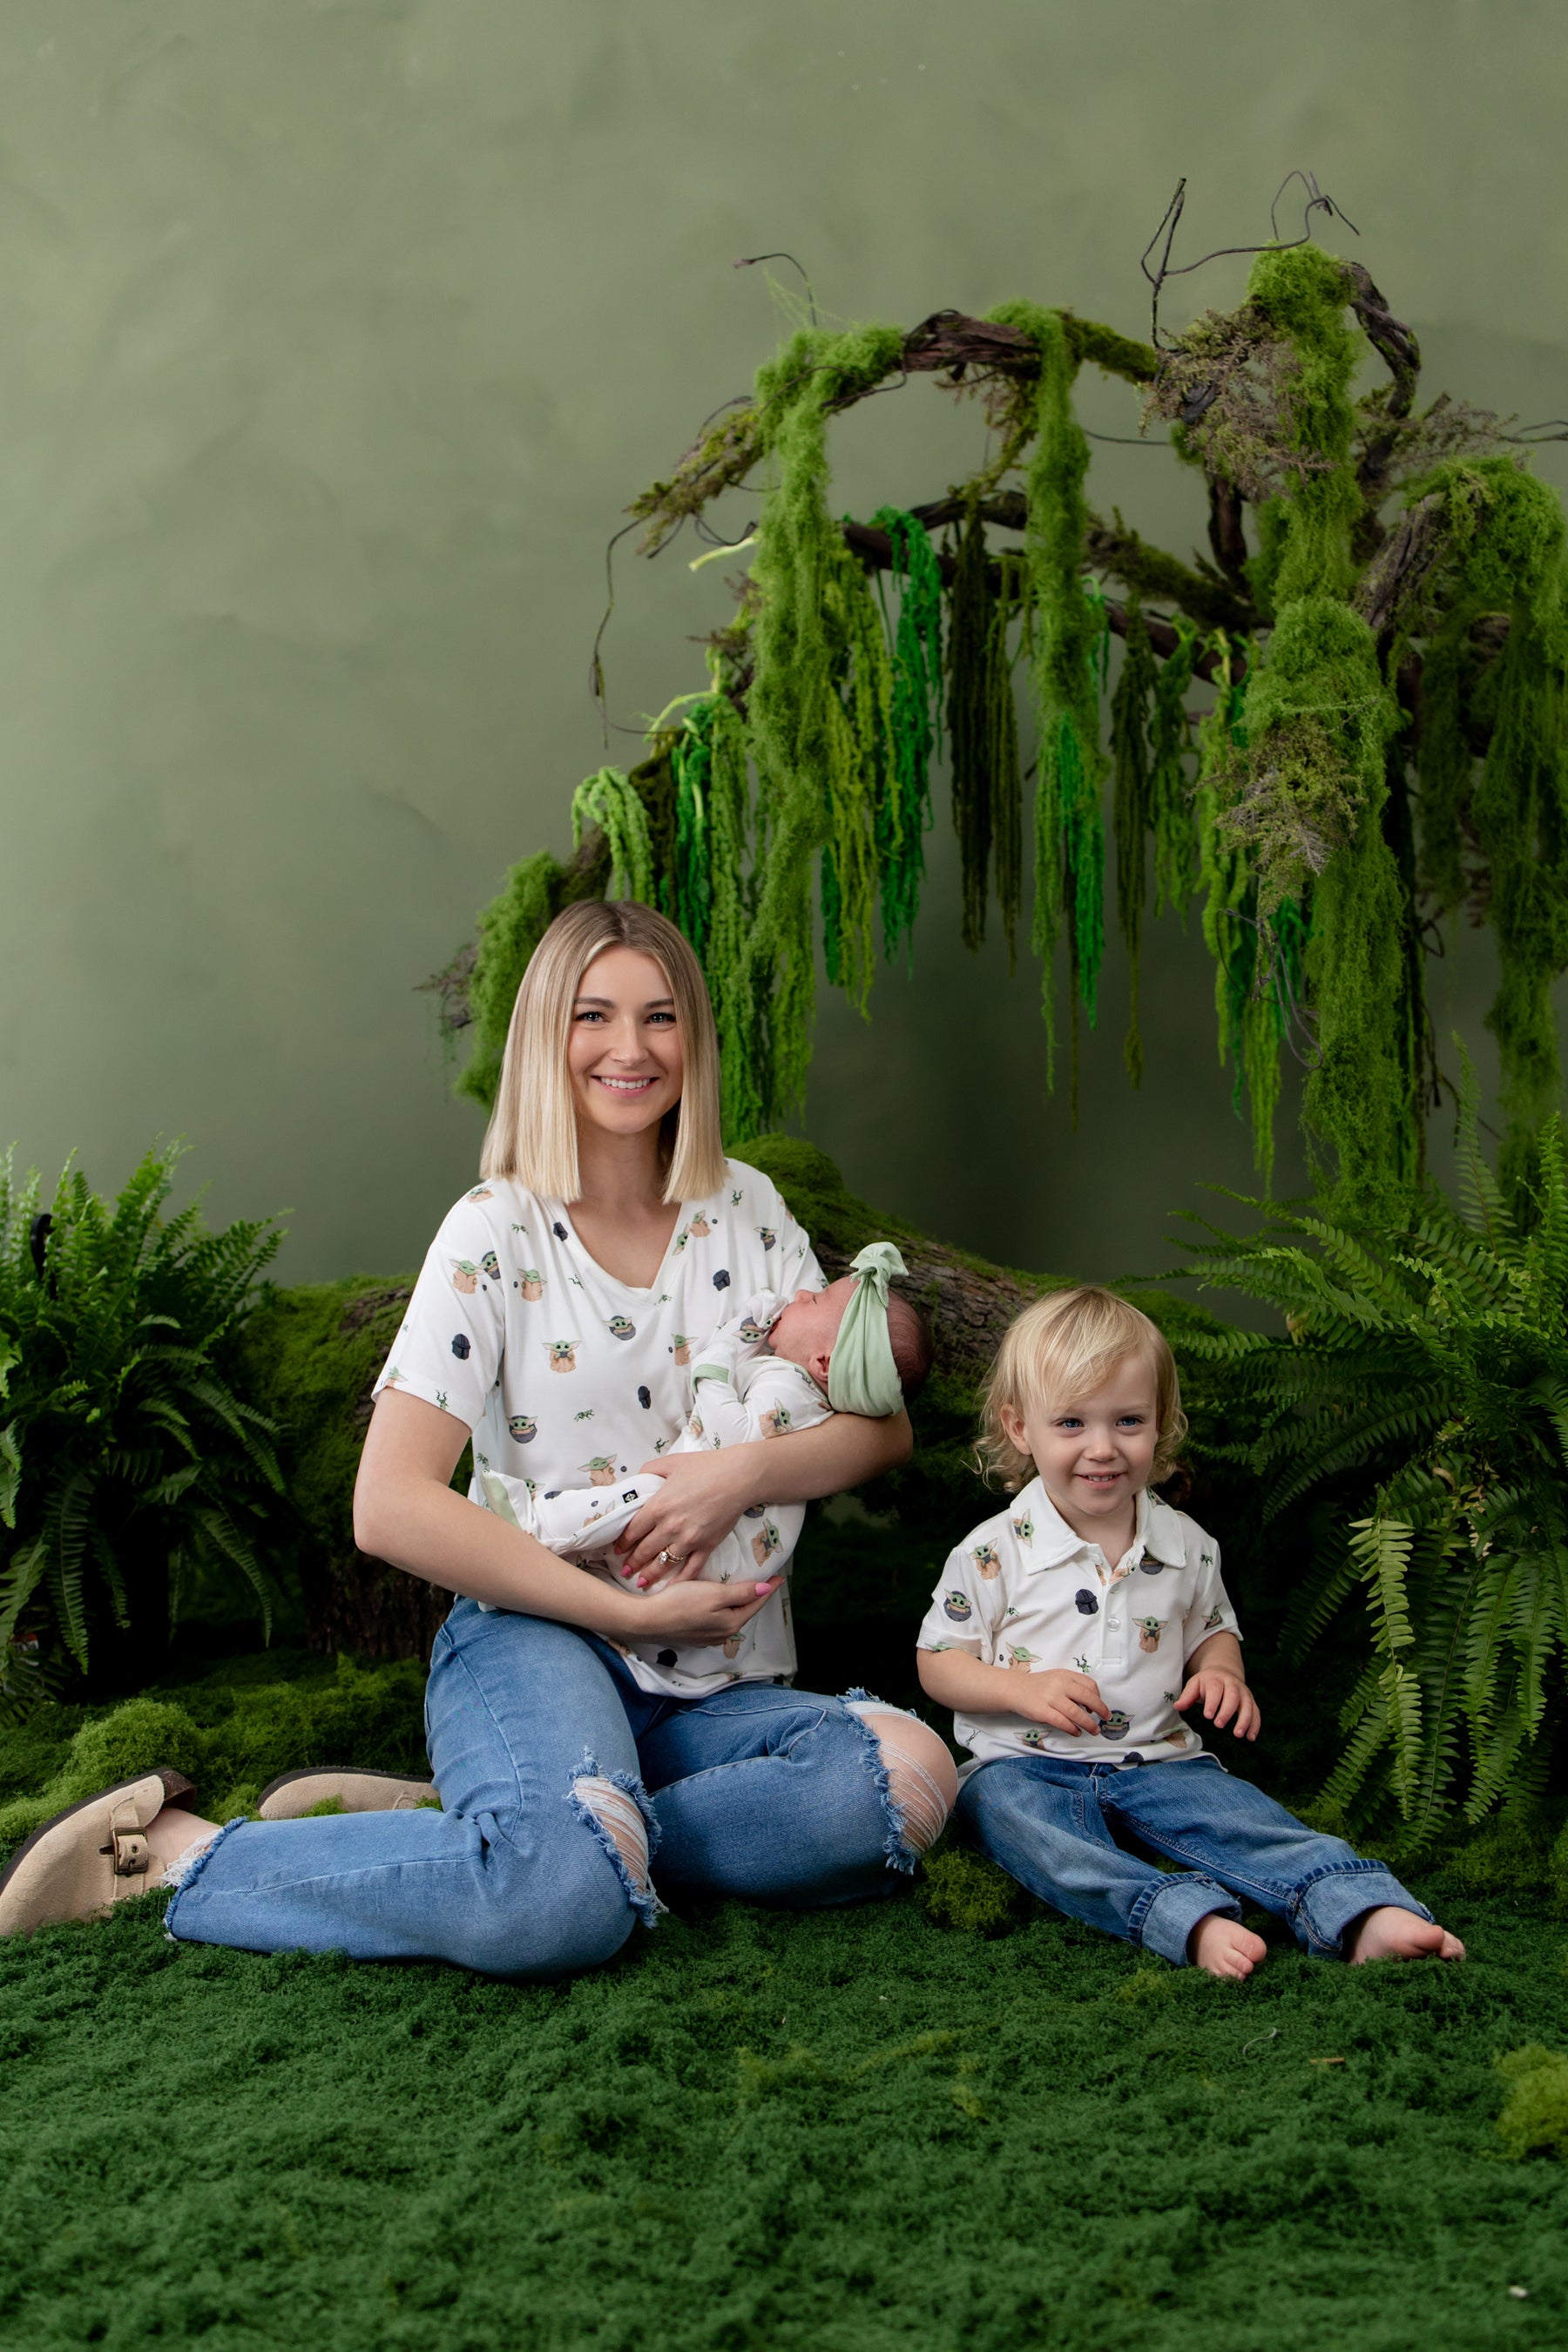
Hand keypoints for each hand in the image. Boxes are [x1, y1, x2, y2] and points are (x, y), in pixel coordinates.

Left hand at [615, 1448, 760, 1579]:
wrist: (740, 1477)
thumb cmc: (706, 1466)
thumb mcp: (671, 1462)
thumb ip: (649, 1471)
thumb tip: (637, 1482)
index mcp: (658, 1506)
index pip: (633, 1530)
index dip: (623, 1543)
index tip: (618, 1550)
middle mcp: (670, 1526)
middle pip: (645, 1550)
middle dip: (632, 1563)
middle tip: (624, 1571)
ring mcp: (689, 1538)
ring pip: (664, 1563)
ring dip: (650, 1575)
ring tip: (641, 1582)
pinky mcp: (707, 1545)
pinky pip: (691, 1568)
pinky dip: (680, 1580)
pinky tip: (671, 1587)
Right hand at [625, 1573, 779, 1645]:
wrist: (647, 1620)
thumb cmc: (680, 1603)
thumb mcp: (714, 1594)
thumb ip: (741, 1593)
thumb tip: (766, 1588)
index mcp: (730, 1623)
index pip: (755, 1603)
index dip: (768, 1589)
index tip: (780, 1577)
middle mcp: (722, 1634)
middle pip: (743, 1612)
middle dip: (754, 1598)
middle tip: (764, 1583)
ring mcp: (707, 1638)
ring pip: (729, 1618)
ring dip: (737, 1606)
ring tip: (743, 1593)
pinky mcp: (693, 1636)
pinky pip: (715, 1622)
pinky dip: (721, 1612)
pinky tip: (718, 1607)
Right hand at [1018, 1669, 1110, 1737]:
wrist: (1015, 1689)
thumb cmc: (1040, 1686)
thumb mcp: (1058, 1678)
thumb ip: (1074, 1687)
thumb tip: (1091, 1705)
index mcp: (1065, 1675)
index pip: (1090, 1685)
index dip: (1098, 1697)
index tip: (1099, 1707)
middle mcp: (1059, 1685)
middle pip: (1087, 1697)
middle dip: (1100, 1710)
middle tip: (1105, 1718)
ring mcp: (1050, 1698)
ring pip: (1076, 1713)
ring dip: (1088, 1724)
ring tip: (1094, 1730)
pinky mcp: (1043, 1712)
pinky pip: (1062, 1722)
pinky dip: (1072, 1729)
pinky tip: (1077, 1732)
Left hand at [1175, 1667, 1259, 1739]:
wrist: (1224, 1673)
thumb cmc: (1206, 1683)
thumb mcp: (1194, 1684)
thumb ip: (1187, 1696)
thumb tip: (1177, 1706)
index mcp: (1216, 1679)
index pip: (1215, 1689)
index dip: (1212, 1702)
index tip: (1208, 1716)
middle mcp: (1232, 1684)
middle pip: (1233, 1696)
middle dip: (1227, 1711)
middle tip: (1219, 1725)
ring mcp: (1244, 1693)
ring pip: (1248, 1705)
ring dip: (1245, 1720)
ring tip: (1238, 1734)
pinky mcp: (1251, 1701)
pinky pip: (1256, 1712)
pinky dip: (1255, 1725)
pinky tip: (1250, 1737)